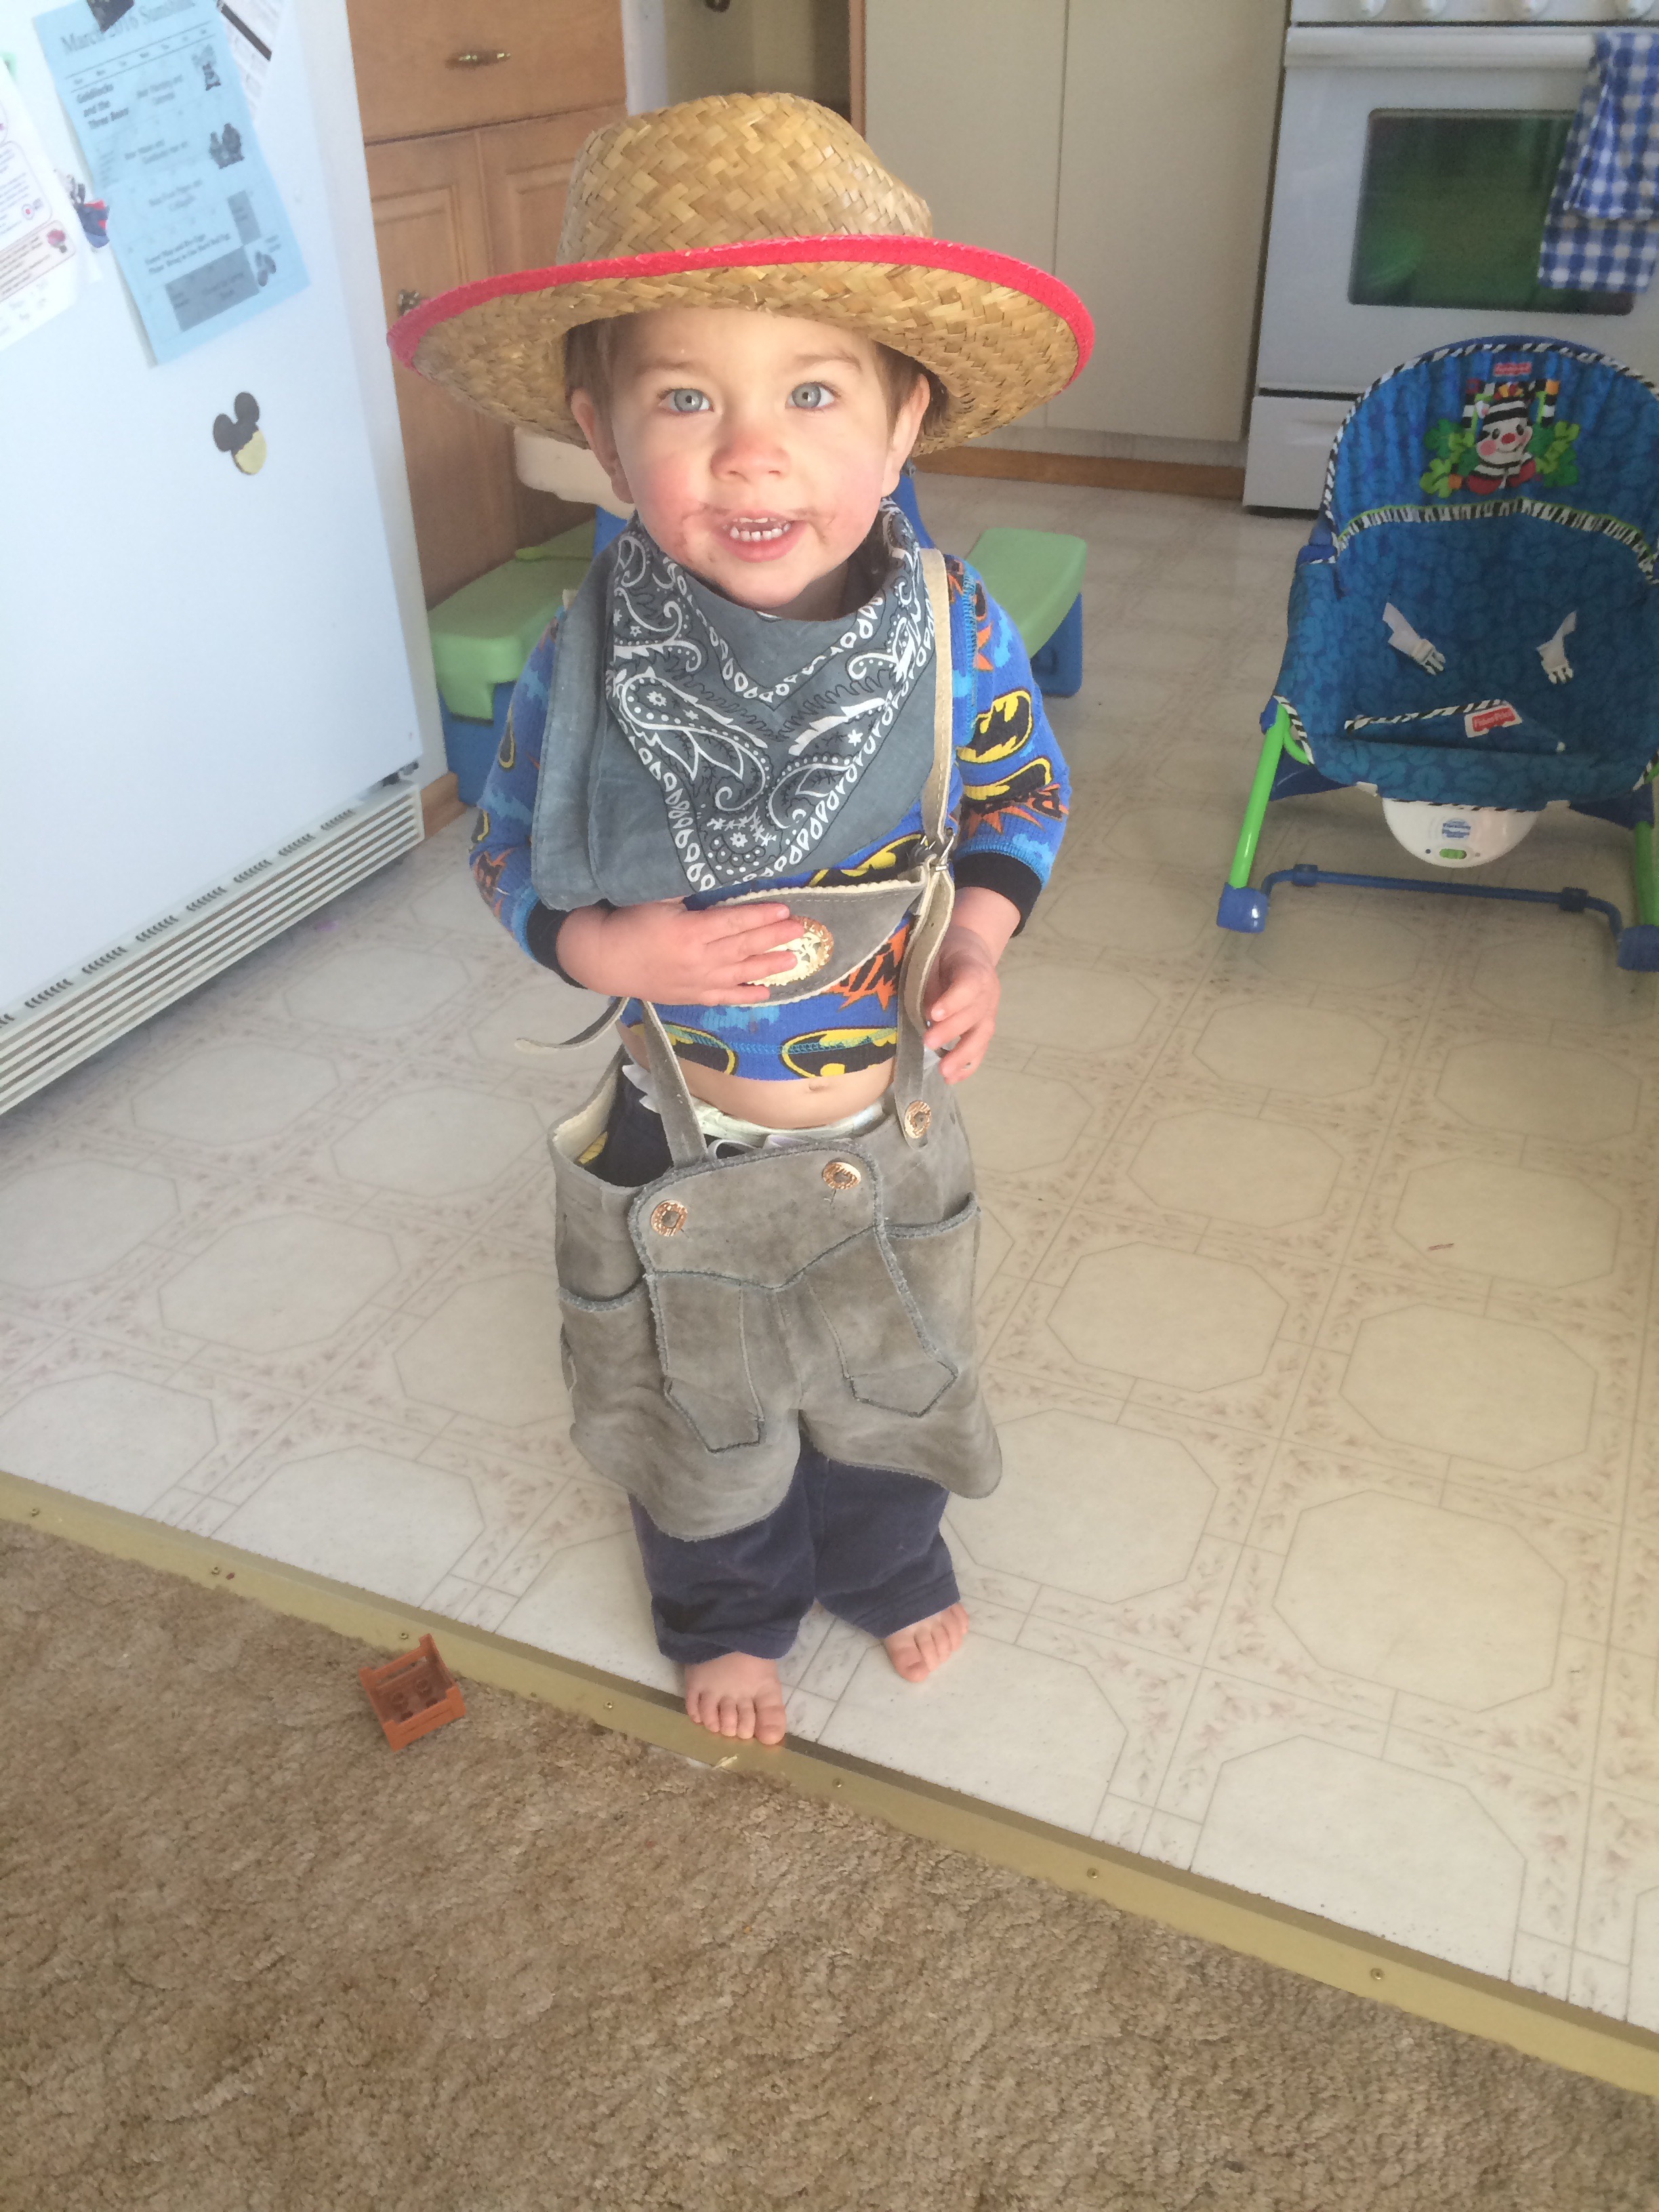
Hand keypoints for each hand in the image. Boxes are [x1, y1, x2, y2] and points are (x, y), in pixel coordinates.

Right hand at [556, 899, 799, 1003]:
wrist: (605, 960)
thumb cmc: (629, 921)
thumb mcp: (656, 898)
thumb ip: (686, 889)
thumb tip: (715, 874)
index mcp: (691, 932)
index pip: (735, 922)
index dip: (761, 916)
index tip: (784, 909)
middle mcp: (699, 960)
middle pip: (744, 947)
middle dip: (774, 937)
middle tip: (800, 931)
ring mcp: (697, 981)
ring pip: (740, 973)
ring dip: (769, 966)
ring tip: (794, 959)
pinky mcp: (692, 996)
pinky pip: (725, 997)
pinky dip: (746, 995)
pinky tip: (766, 992)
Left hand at [925, 922, 1002, 1082]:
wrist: (971, 949)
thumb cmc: (946, 951)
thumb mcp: (934, 955)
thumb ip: (929, 981)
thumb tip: (922, 1010)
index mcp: (974, 968)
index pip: (969, 985)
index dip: (953, 1001)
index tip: (933, 1013)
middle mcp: (988, 992)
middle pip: (974, 1014)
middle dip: (951, 1031)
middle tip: (928, 1043)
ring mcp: (989, 1011)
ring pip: (981, 1035)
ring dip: (963, 1056)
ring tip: (944, 1072)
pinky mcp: (985, 1026)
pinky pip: (981, 1048)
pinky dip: (968, 1065)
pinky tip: (953, 1079)